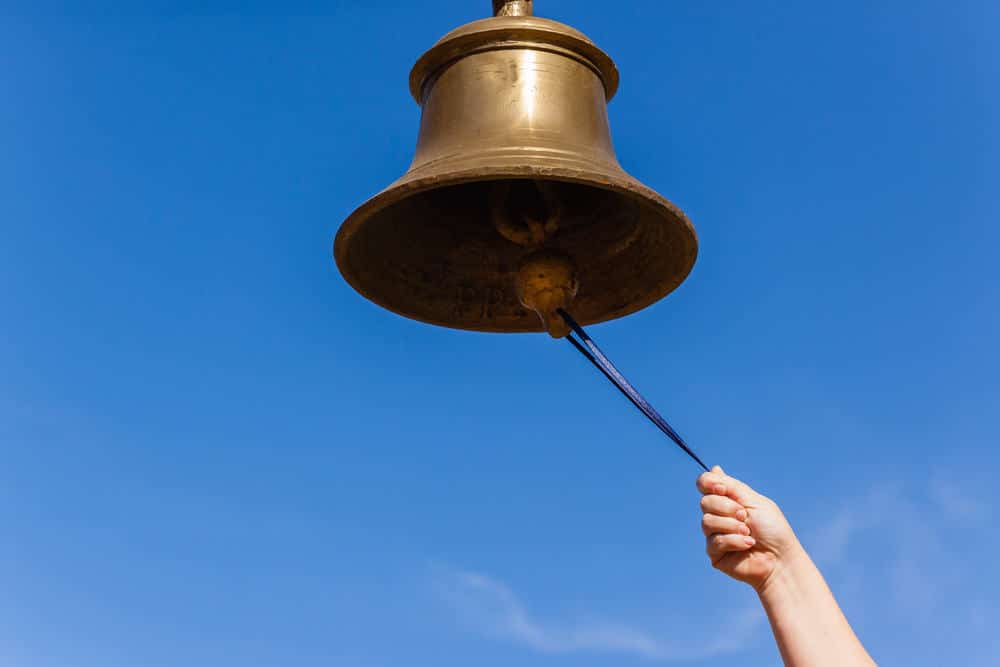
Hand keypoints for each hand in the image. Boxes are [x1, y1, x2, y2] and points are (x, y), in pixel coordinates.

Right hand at [697, 466, 801, 591]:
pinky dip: (734, 541)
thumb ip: (732, 487)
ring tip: (749, 533)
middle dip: (727, 508)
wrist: (781, 559)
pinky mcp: (714, 553)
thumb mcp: (754, 502)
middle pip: (705, 502)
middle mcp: (719, 515)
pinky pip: (714, 541)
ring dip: (732, 526)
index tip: (723, 489)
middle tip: (745, 516)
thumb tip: (714, 468)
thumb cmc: (772, 530)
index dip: (708, 483)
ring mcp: (715, 534)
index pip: (705, 484)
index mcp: (728, 500)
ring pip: (707, 522)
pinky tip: (747, 545)